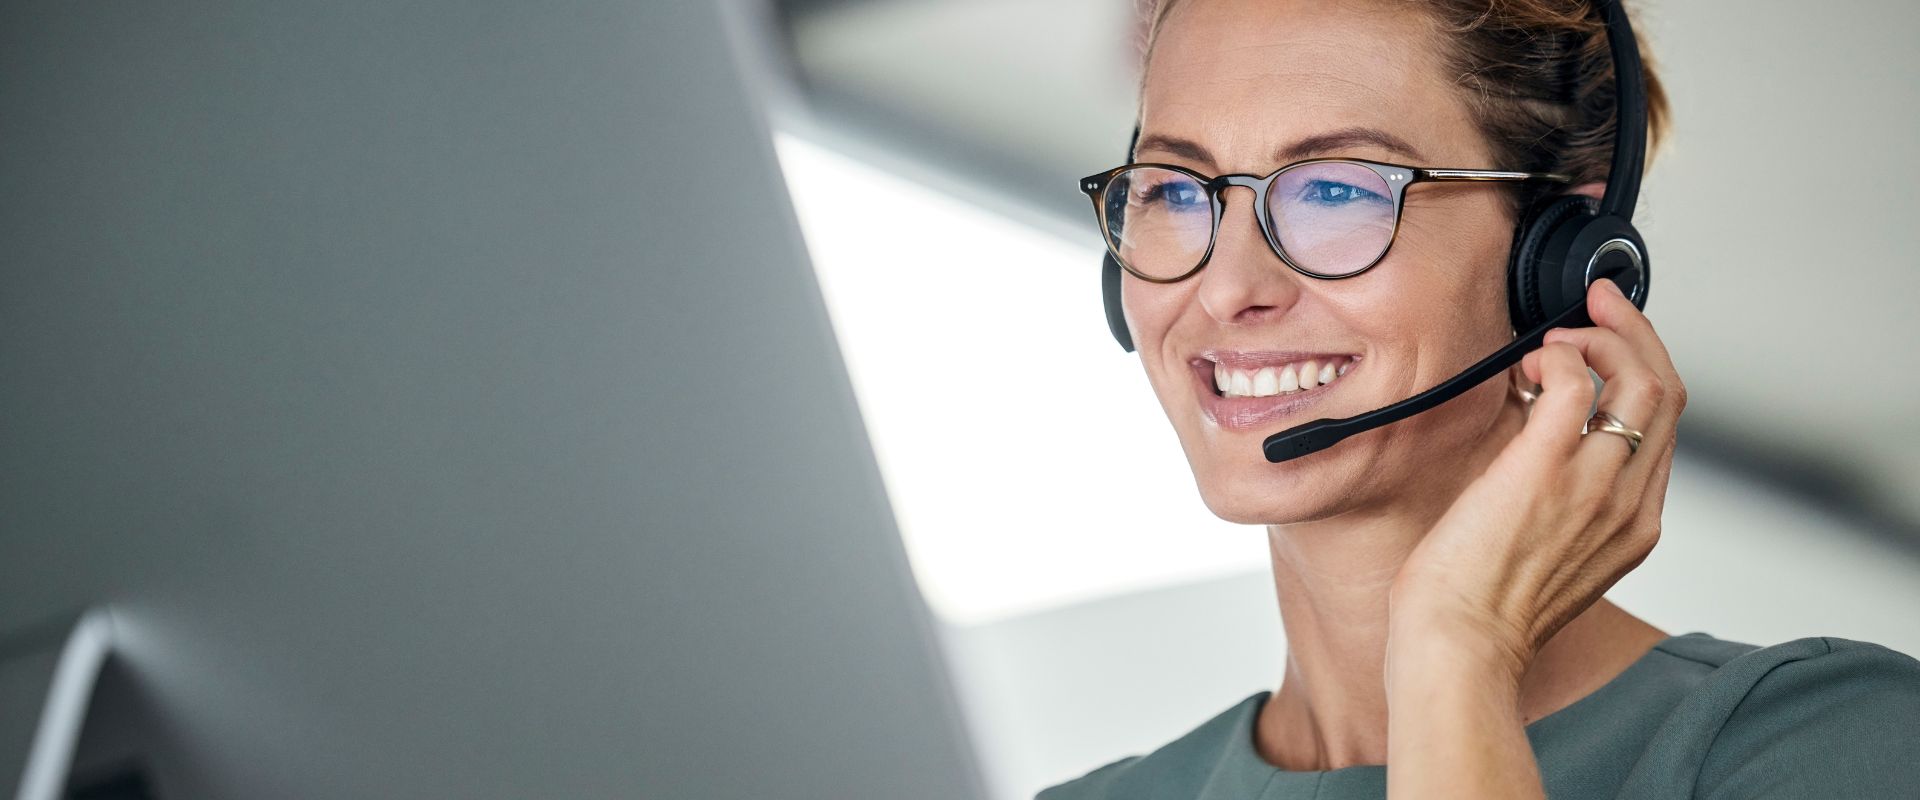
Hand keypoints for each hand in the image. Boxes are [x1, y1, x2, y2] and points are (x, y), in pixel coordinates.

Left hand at [1387, 277, 1686, 679]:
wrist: (1461, 644)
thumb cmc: (1483, 607)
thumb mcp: (1550, 551)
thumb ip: (1562, 495)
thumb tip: (1535, 424)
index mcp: (1634, 523)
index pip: (1664, 425)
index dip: (1642, 368)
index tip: (1611, 338)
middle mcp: (1627, 501)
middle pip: (1666, 391)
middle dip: (1635, 333)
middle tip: (1598, 304)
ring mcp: (1594, 482)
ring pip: (1639, 379)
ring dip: (1600, 338)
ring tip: (1555, 340)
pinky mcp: (1546, 467)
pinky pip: (1576, 383)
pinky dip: (1558, 356)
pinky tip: (1529, 362)